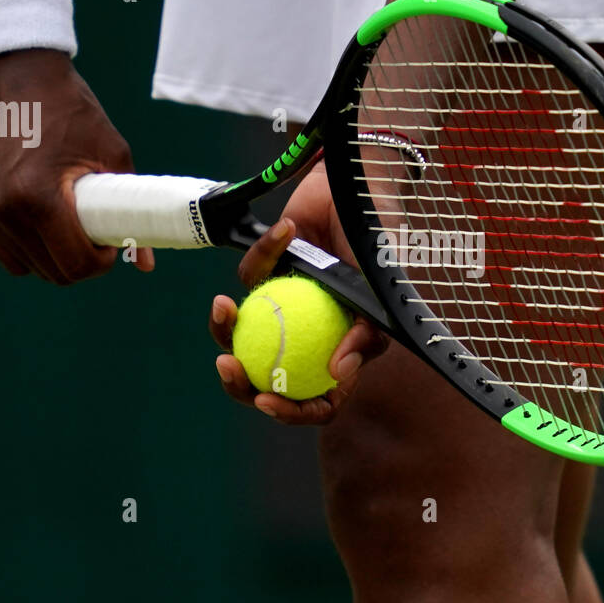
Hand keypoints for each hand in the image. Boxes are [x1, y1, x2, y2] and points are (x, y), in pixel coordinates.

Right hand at [0, 48, 154, 283]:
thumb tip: (146, 265)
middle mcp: (3, 209)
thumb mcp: (112, 154)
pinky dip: (30, 249)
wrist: (17, 76)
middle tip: (96, 234)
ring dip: (55, 257)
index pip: (74, 265)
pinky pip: (6, 252)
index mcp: (37, 197)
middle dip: (82, 262)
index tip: (112, 243)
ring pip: (28, 267)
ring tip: (72, 225)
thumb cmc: (71, 110)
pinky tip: (47, 225)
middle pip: (53, 273)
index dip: (102, 263)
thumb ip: (130, 208)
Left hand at [207, 164, 387, 423]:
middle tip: (228, 365)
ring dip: (224, 328)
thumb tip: (339, 372)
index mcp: (340, 355)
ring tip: (222, 308)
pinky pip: (250, 279)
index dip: (291, 411)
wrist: (358, 191)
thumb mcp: (381, 295)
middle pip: (269, 380)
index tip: (267, 400)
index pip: (317, 402)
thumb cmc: (379, 245)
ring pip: (243, 338)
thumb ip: (365, 334)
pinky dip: (265, 254)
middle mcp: (308, 340)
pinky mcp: (264, 279)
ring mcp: (283, 313)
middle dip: (240, 383)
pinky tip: (286, 233)